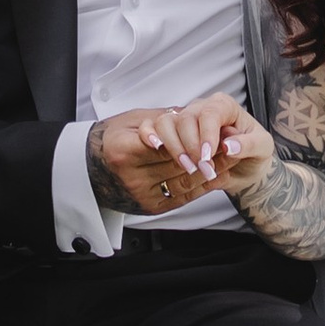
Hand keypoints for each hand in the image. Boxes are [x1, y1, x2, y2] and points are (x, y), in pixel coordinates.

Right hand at [87, 98, 255, 214]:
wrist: (93, 168)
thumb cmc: (115, 138)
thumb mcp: (134, 120)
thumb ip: (161, 121)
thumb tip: (192, 118)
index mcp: (124, 151)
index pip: (170, 146)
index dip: (197, 141)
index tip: (218, 135)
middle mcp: (131, 177)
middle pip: (180, 165)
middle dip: (209, 156)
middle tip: (231, 146)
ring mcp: (140, 195)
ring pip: (184, 182)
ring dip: (209, 173)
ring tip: (228, 160)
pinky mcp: (149, 208)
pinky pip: (181, 197)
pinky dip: (200, 187)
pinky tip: (215, 176)